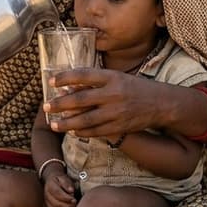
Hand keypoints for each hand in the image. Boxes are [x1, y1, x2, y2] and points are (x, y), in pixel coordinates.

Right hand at [43, 171, 76, 206]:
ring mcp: (47, 204)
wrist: (52, 183)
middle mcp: (46, 196)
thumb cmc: (61, 181)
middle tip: (75, 205)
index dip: (66, 198)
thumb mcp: (64, 178)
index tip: (74, 200)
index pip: (57, 193)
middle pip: (56, 204)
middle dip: (67, 206)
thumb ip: (67, 184)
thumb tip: (71, 191)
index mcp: (50, 186)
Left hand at [44, 68, 164, 139]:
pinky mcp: (120, 126)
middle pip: (80, 99)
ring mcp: (117, 111)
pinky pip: (96, 131)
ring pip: (86, 119)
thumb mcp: (118, 77)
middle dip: (60, 104)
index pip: (84, 74)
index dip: (65, 77)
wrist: (161, 103)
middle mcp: (113, 93)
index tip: (51, 81)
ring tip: (54, 124)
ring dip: (67, 123)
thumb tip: (70, 87)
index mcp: (112, 76)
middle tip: (45, 106)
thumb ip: (97, 81)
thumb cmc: (135, 88)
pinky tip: (72, 131)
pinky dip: (82, 131)